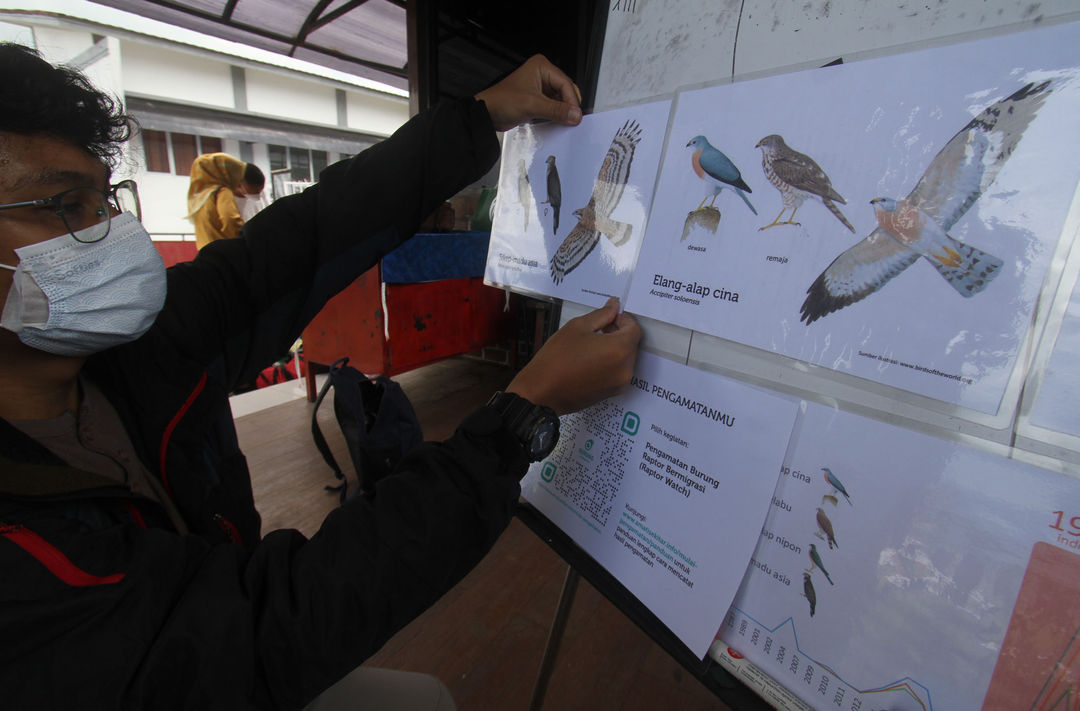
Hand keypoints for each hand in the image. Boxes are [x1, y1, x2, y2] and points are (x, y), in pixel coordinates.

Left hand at [475, 54, 582, 130]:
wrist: (488, 113)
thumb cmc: (502, 101)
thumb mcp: (532, 105)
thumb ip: (555, 110)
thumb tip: (574, 114)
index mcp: (541, 66)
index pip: (565, 83)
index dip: (571, 100)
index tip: (575, 115)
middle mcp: (542, 74)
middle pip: (565, 90)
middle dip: (568, 105)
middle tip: (572, 119)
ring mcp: (540, 87)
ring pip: (561, 99)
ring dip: (562, 110)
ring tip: (564, 121)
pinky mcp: (538, 99)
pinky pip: (553, 106)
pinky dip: (556, 114)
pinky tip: (556, 120)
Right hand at [508, 298, 640, 414]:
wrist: (542, 392)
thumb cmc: (556, 359)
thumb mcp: (577, 327)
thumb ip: (601, 315)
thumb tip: (613, 306)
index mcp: (619, 350)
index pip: (634, 329)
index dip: (624, 319)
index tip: (611, 316)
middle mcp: (625, 369)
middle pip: (632, 344)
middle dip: (620, 333)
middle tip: (602, 327)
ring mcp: (620, 383)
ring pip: (626, 358)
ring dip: (616, 348)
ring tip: (594, 343)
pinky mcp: (612, 393)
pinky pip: (618, 371)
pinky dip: (611, 362)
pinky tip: (592, 358)